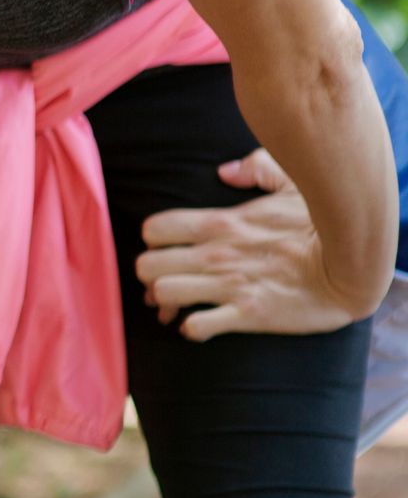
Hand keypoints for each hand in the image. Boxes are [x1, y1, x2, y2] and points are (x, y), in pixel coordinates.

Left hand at [136, 147, 366, 339]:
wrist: (352, 265)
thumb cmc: (318, 224)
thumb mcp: (289, 183)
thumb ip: (255, 168)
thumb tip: (227, 171)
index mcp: (218, 222)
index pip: (154, 228)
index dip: (152, 240)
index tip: (165, 247)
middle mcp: (215, 254)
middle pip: (146, 264)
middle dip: (149, 275)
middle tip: (165, 280)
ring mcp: (230, 285)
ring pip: (164, 293)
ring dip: (165, 303)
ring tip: (178, 304)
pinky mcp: (248, 314)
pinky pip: (199, 326)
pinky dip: (192, 329)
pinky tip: (200, 324)